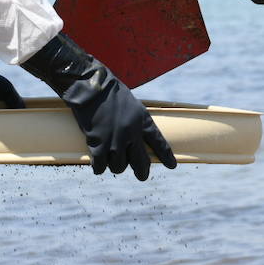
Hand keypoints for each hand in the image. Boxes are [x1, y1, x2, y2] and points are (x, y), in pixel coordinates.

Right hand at [21, 33, 176, 179]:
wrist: (91, 88)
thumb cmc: (109, 93)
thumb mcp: (131, 105)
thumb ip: (134, 123)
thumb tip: (133, 143)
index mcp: (142, 120)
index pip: (159, 142)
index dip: (166, 156)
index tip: (172, 166)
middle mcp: (132, 132)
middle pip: (141, 162)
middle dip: (142, 172)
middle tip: (142, 176)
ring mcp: (115, 140)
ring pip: (119, 167)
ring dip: (115, 166)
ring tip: (111, 161)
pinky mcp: (98, 144)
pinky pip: (101, 166)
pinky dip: (99, 167)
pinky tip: (98, 166)